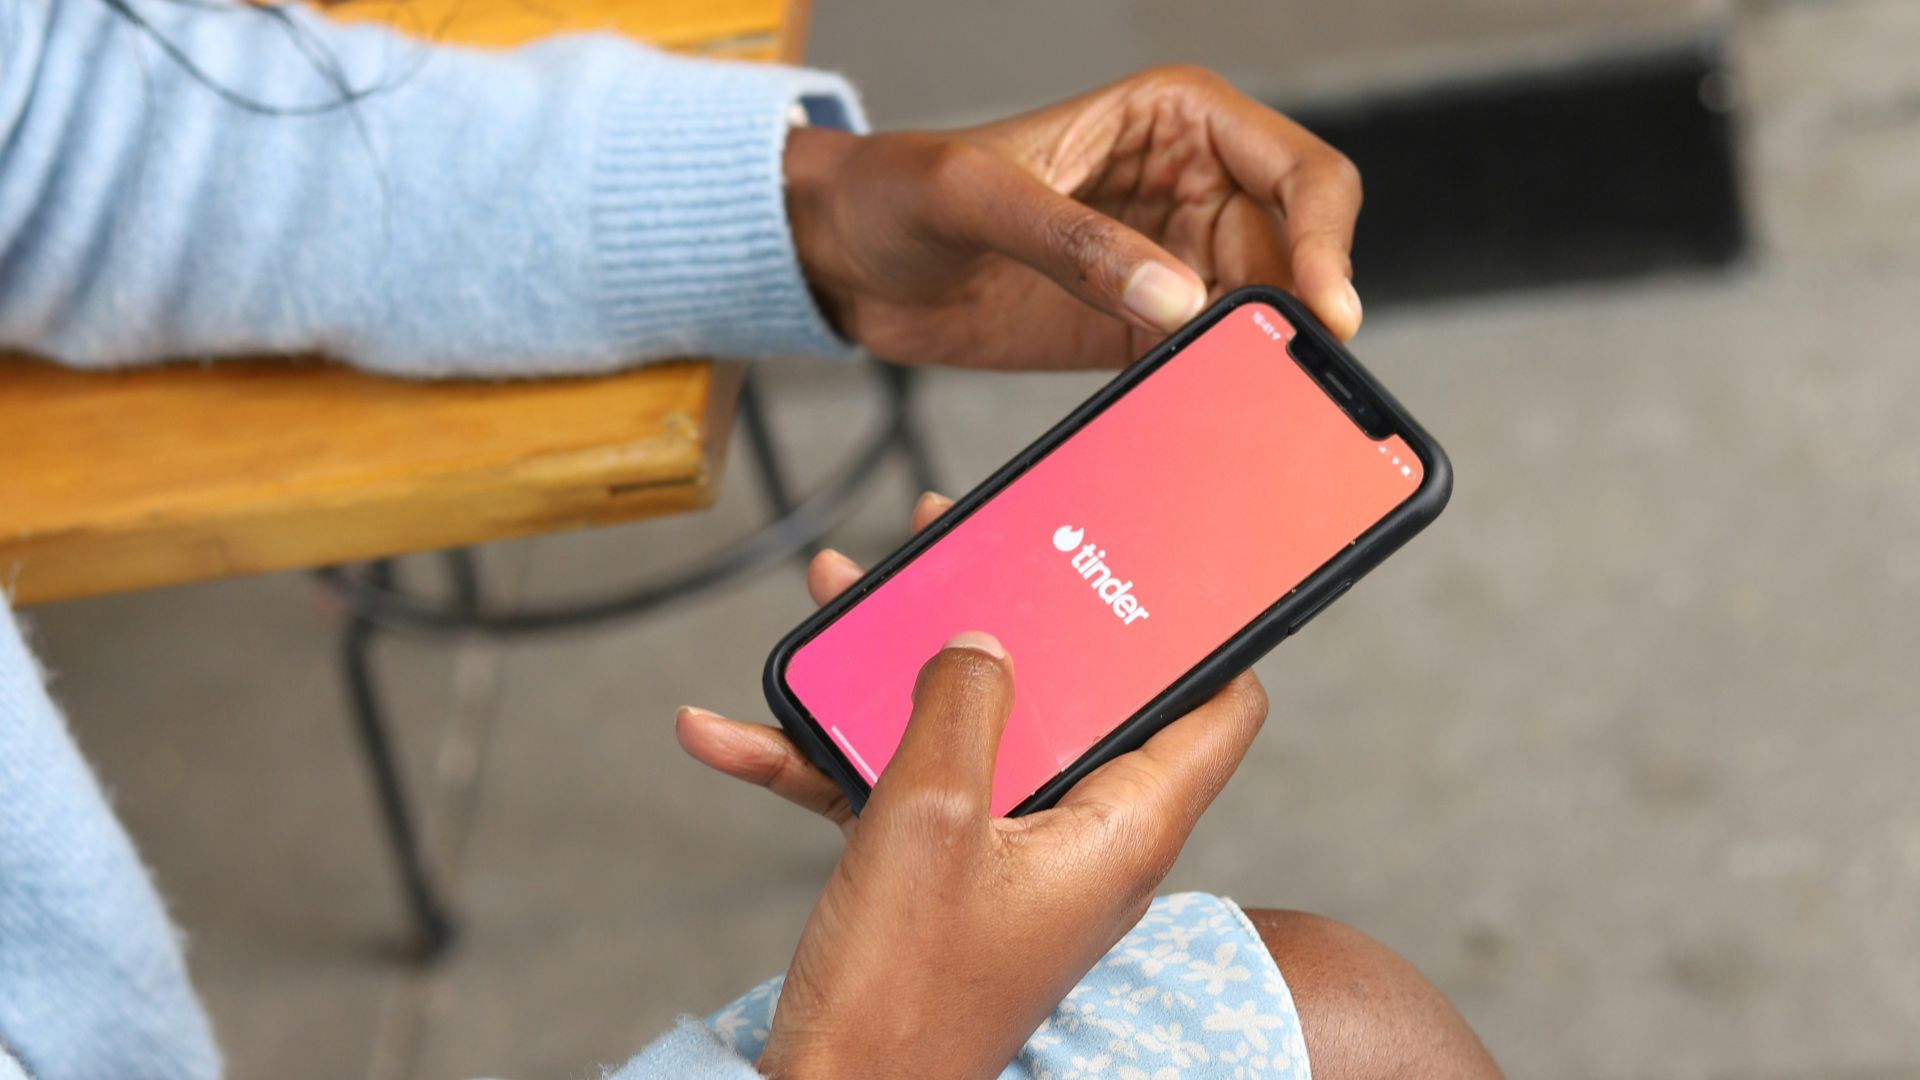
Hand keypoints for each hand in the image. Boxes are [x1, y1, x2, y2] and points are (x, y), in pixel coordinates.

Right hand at [677, 494, 1268, 1078]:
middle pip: (1073, 696)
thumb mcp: (928, 819)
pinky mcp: (947, 877)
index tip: (1157, 570)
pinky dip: (831, 758)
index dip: (1202, 632)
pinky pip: (902, 789)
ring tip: (839, 598)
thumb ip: (962, 706)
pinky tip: (735, 733)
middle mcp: (1082, 838)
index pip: (1217, 709)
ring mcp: (1011, 857)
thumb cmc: (901, 998)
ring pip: (974, 729)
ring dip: (896, 670)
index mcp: (1121, 827)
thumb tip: (981, 641)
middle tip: (959, 546)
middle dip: (1007, 617)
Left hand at [783, 65, 1362, 370]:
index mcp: (1176, 123)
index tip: (1321, 310)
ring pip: (1253, 322)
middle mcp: (1190, 190)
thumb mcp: (974, 195)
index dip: (1327, 240)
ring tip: (1235, 410)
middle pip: (1291, 259)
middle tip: (1278, 383)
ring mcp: (1167, 265)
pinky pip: (1197, 365)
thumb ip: (1074, 242)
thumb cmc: (897, 188)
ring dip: (1251, 367)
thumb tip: (1177, 298)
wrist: (842, 257)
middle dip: (1290, 319)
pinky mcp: (1134, 331)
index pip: (1301, 172)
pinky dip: (1203, 395)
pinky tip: (1191, 421)